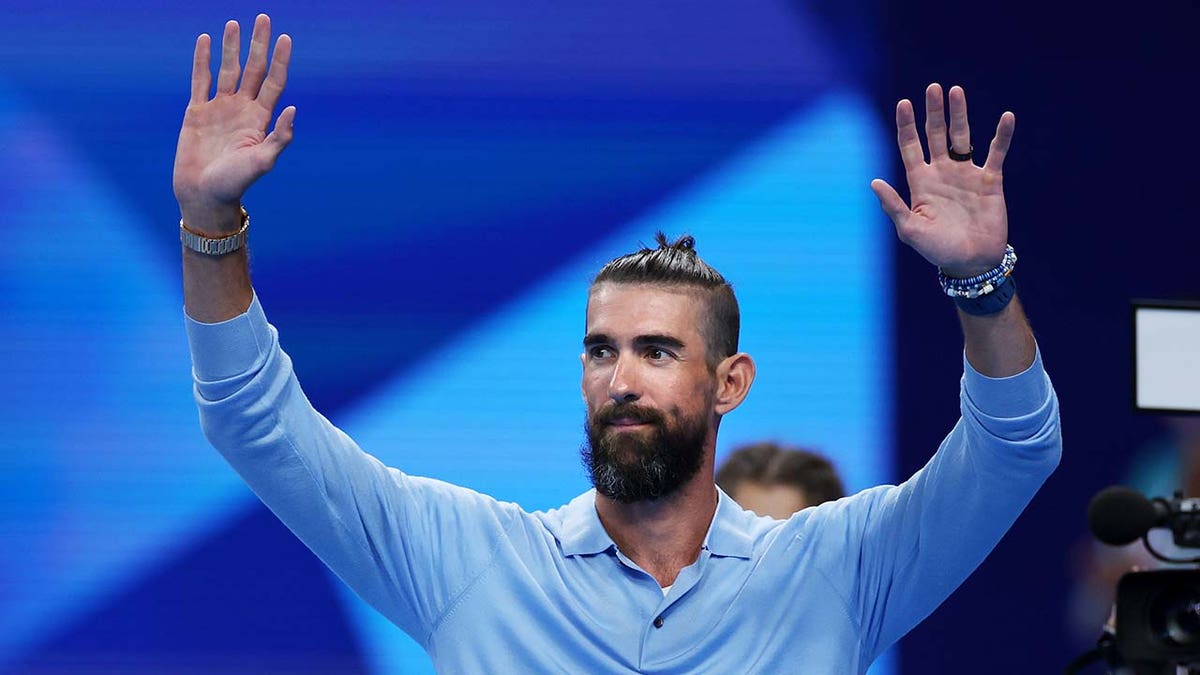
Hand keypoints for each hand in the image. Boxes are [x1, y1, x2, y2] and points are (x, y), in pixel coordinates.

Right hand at [173, 14, 293, 232]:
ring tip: (233, 23)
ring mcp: (220, 108)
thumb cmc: (235, 183)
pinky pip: (200, 80)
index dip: (279, 60)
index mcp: (260, 119)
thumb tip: (293, 109)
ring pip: (227, 70)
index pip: (273, 82)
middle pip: (253, 69)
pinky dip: (202, 60)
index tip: (285, 38)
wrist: (204, 195)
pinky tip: (205, 40)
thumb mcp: (262, 161)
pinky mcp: (197, 112)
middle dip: (258, 44)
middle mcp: (242, 109)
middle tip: (263, 18)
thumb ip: (279, 137)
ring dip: (231, 47)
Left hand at [871, 84, 1013, 277]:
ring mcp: (966, 174)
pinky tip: (1006, 117)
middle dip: (933, 112)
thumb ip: (893, 206)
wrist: (972, 263)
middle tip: (933, 88)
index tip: (904, 103)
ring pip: (962, 137)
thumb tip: (873, 182)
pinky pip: (997, 153)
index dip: (906, 125)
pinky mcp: (990, 181)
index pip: (910, 146)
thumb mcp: (910, 230)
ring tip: (956, 91)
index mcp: (920, 182)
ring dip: (959, 115)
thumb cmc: (937, 250)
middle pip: (935, 134)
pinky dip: (1002, 136)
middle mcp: (942, 173)